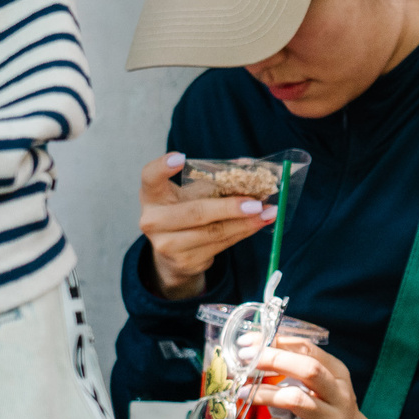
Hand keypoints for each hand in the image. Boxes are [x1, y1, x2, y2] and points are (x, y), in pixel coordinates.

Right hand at [138, 152, 273, 299]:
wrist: (173, 252)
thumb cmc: (185, 211)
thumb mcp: (192, 193)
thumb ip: (215, 179)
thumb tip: (250, 167)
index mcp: (152, 195)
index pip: (150, 177)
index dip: (162, 167)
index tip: (180, 157)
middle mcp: (153, 221)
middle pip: (195, 212)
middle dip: (229, 208)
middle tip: (255, 203)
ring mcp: (167, 245)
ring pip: (213, 232)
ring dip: (245, 222)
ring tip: (267, 213)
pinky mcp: (185, 261)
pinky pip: (221, 245)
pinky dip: (243, 232)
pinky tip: (258, 223)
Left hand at [252, 340, 418, 418]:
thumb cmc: (334, 414)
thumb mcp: (329, 388)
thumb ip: (303, 371)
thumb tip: (259, 352)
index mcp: (338, 375)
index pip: (308, 348)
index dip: (276, 342)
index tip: (249, 343)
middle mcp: (339, 396)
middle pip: (307, 369)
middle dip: (272, 360)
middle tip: (245, 362)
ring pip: (295, 400)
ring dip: (264, 394)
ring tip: (245, 393)